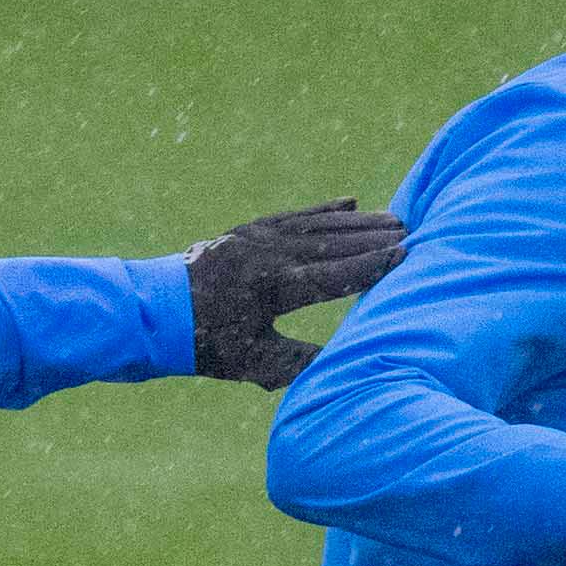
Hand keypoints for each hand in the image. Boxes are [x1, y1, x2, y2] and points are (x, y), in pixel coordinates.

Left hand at [186, 200, 408, 387]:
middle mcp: (265, 255)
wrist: (154, 312)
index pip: (330, 276)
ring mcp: (255, 237)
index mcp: (270, 289)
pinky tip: (350, 202)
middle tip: (410, 231)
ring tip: (393, 218)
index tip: (402, 256)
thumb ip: (302, 362)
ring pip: (315, 225)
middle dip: (372, 237)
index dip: (369, 266)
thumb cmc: (208, 345)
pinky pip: (293, 215)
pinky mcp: (248, 231)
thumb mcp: (255, 363)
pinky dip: (323, 210)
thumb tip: (349, 361)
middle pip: (330, 243)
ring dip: (356, 222)